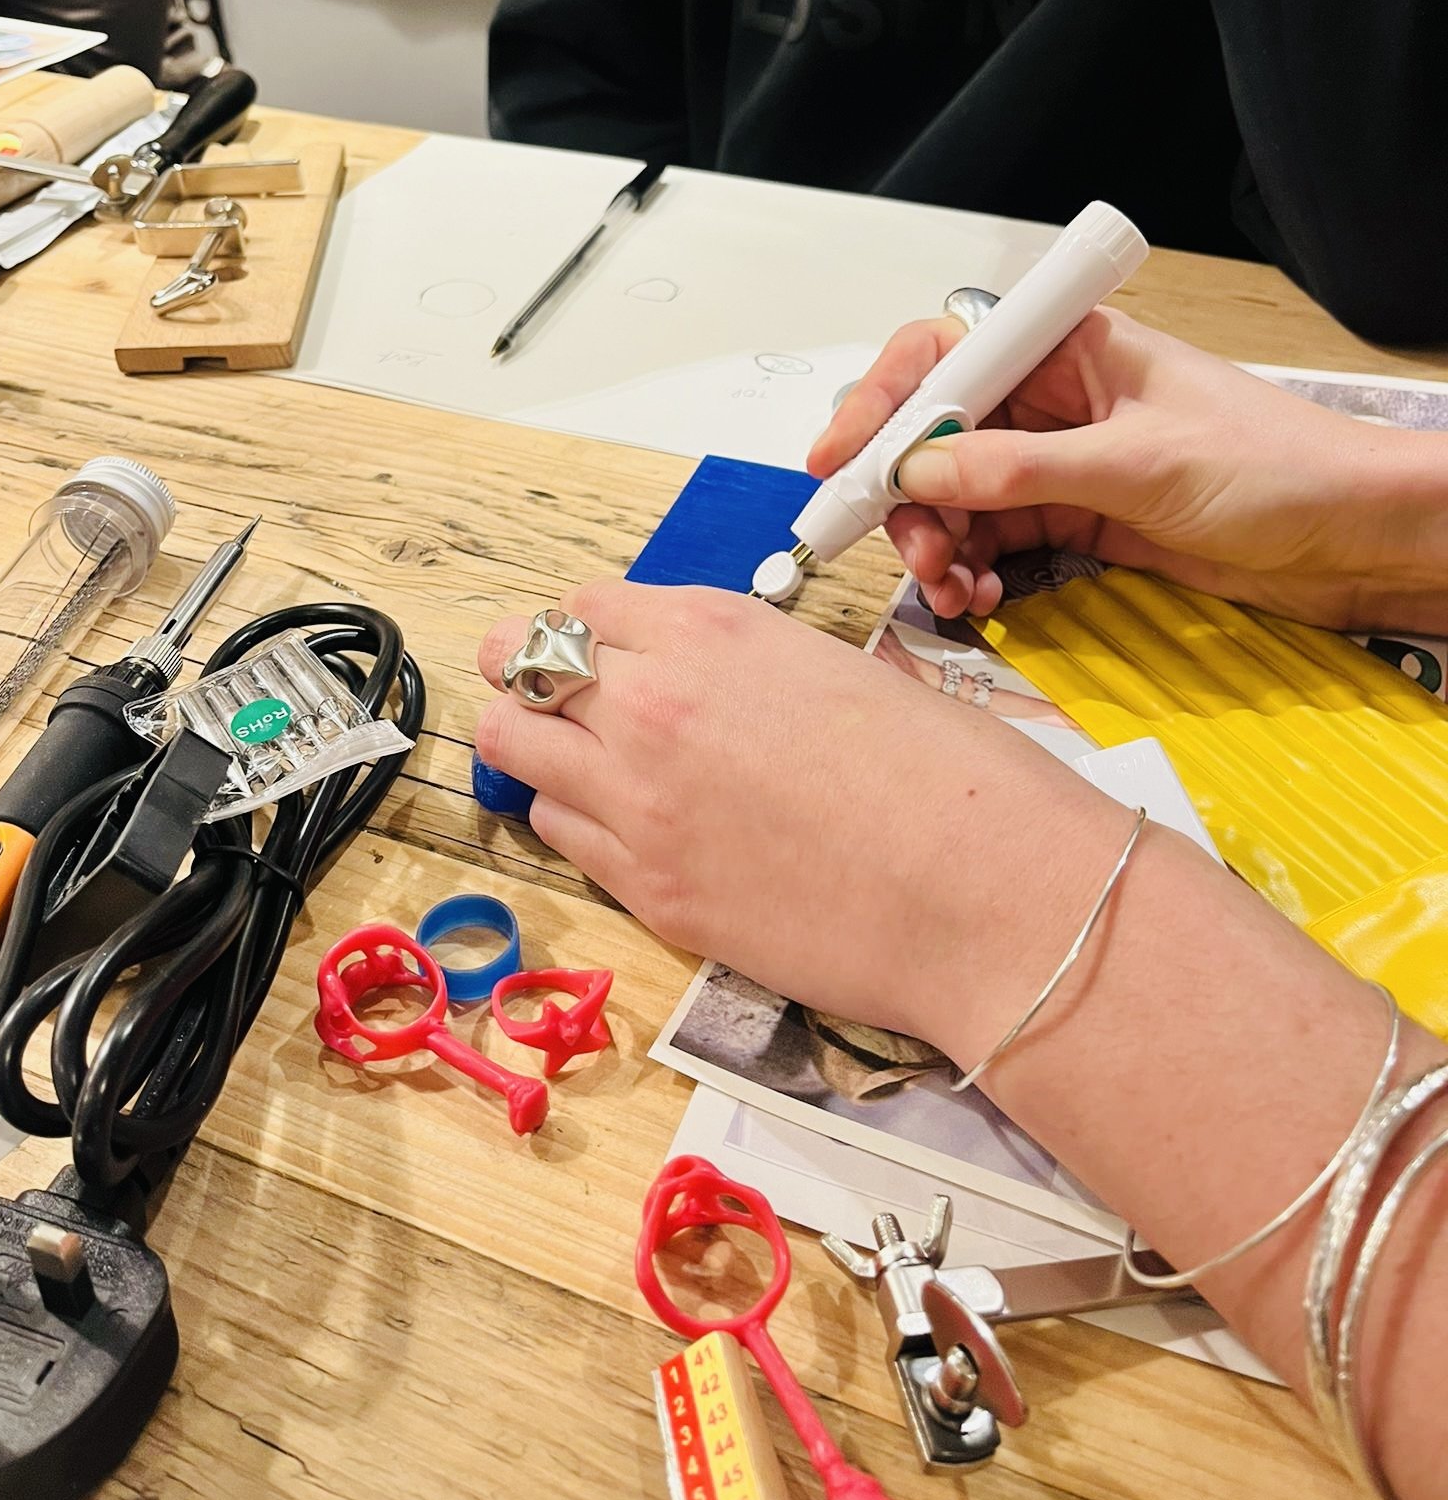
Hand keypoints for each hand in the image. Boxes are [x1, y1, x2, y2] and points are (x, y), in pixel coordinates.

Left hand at [476, 581, 1122, 1044]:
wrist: (985, 894)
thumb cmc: (950, 775)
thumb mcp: (840, 670)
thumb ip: (748, 665)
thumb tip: (710, 679)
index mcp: (711, 629)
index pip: (584, 604)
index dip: (585, 627)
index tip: (595, 649)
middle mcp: (654, 701)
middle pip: (521, 662)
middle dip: (526, 672)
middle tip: (547, 695)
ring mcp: (638, 799)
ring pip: (514, 746)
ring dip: (533, 744)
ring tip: (572, 759)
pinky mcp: (648, 889)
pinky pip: (558, 832)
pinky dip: (573, 819)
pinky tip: (619, 823)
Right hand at [808, 307, 1441, 630]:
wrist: (1356, 538)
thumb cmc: (1277, 468)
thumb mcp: (1137, 464)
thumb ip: (1020, 469)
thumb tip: (920, 472)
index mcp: (1069, 348)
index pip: (946, 354)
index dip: (883, 401)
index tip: (841, 459)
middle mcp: (1053, 399)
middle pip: (936, 434)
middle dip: (906, 494)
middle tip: (904, 549)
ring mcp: (1061, 462)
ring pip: (957, 497)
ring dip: (937, 545)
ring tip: (952, 589)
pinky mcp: (1076, 520)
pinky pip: (994, 541)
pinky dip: (973, 571)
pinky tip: (977, 598)